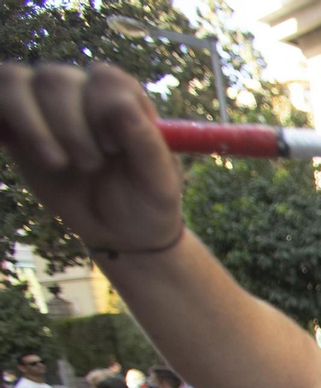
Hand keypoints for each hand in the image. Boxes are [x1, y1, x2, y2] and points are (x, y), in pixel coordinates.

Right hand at [0, 64, 182, 254]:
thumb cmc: (146, 203)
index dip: (102, 112)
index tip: (113, 148)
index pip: (102, 78)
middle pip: (55, 79)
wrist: (118, 230)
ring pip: (15, 80)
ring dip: (33, 126)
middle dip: (70, 129)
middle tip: (90, 166)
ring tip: (57, 164)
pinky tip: (6, 141)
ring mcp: (45, 103)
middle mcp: (82, 91)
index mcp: (123, 98)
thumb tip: (122, 104)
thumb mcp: (159, 184)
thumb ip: (147, 145)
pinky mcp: (16, 123)